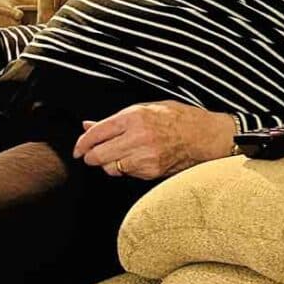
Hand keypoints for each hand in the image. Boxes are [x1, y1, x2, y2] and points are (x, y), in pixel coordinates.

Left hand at [73, 101, 235, 179]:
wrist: (206, 136)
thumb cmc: (176, 118)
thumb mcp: (144, 109)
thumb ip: (113, 120)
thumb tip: (87, 125)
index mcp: (134, 117)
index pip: (96, 133)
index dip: (81, 143)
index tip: (77, 149)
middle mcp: (138, 137)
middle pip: (98, 155)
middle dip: (90, 156)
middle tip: (90, 155)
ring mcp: (145, 157)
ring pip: (110, 168)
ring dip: (107, 164)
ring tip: (117, 155)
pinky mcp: (151, 171)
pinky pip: (126, 174)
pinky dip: (124, 169)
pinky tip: (134, 160)